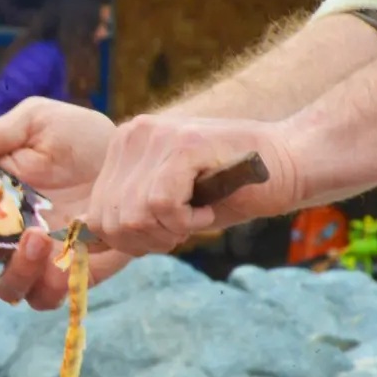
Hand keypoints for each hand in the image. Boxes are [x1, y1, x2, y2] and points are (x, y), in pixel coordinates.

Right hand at [0, 97, 131, 309]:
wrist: (134, 159)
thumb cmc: (80, 137)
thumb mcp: (36, 122)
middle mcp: (3, 233)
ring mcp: (35, 258)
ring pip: (4, 287)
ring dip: (13, 270)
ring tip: (36, 238)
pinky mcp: (68, 274)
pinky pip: (47, 296)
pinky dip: (47, 286)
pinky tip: (60, 260)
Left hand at [87, 113, 303, 256]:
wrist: (292, 161)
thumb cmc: (231, 190)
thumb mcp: (168, 204)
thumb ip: (129, 213)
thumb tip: (84, 238)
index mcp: (122, 148)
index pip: (95, 217)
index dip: (130, 242)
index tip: (166, 233)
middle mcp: (131, 135)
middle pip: (110, 221)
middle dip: (148, 241)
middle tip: (185, 227)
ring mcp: (155, 135)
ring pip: (133, 216)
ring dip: (170, 231)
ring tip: (198, 214)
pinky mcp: (183, 144)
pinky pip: (161, 206)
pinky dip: (187, 222)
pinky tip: (209, 209)